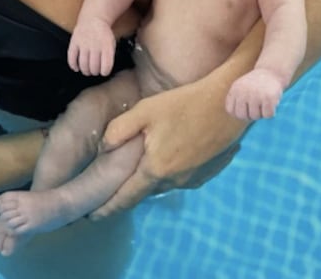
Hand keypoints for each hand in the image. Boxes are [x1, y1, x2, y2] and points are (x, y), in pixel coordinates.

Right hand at [67, 18, 115, 75]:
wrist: (94, 18)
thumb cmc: (103, 34)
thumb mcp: (111, 44)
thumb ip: (109, 57)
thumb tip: (104, 70)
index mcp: (106, 46)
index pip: (106, 66)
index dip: (105, 72)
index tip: (104, 72)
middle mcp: (95, 45)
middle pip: (94, 67)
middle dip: (95, 72)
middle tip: (95, 71)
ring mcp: (83, 43)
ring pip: (83, 64)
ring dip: (85, 71)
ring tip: (87, 70)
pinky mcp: (74, 41)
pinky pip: (71, 57)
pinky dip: (73, 65)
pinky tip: (76, 68)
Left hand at [89, 77, 246, 218]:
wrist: (227, 104)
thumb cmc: (184, 104)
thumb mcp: (145, 110)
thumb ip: (119, 130)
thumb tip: (102, 149)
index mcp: (156, 169)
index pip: (126, 197)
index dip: (108, 208)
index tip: (92, 217)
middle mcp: (174, 182)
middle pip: (144, 191)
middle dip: (128, 192)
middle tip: (112, 189)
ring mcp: (193, 180)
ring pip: (163, 184)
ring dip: (150, 180)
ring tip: (141, 169)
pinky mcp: (206, 173)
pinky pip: (180, 178)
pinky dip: (170, 172)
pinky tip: (170, 155)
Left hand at [225, 68, 283, 119]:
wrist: (271, 72)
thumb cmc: (255, 84)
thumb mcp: (240, 87)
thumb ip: (235, 99)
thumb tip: (234, 114)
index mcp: (235, 89)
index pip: (231, 110)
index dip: (239, 112)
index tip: (246, 108)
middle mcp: (243, 92)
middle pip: (242, 116)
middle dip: (249, 115)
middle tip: (256, 108)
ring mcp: (256, 95)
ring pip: (255, 116)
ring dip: (261, 114)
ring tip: (263, 103)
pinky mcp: (268, 98)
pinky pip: (267, 115)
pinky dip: (270, 113)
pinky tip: (271, 104)